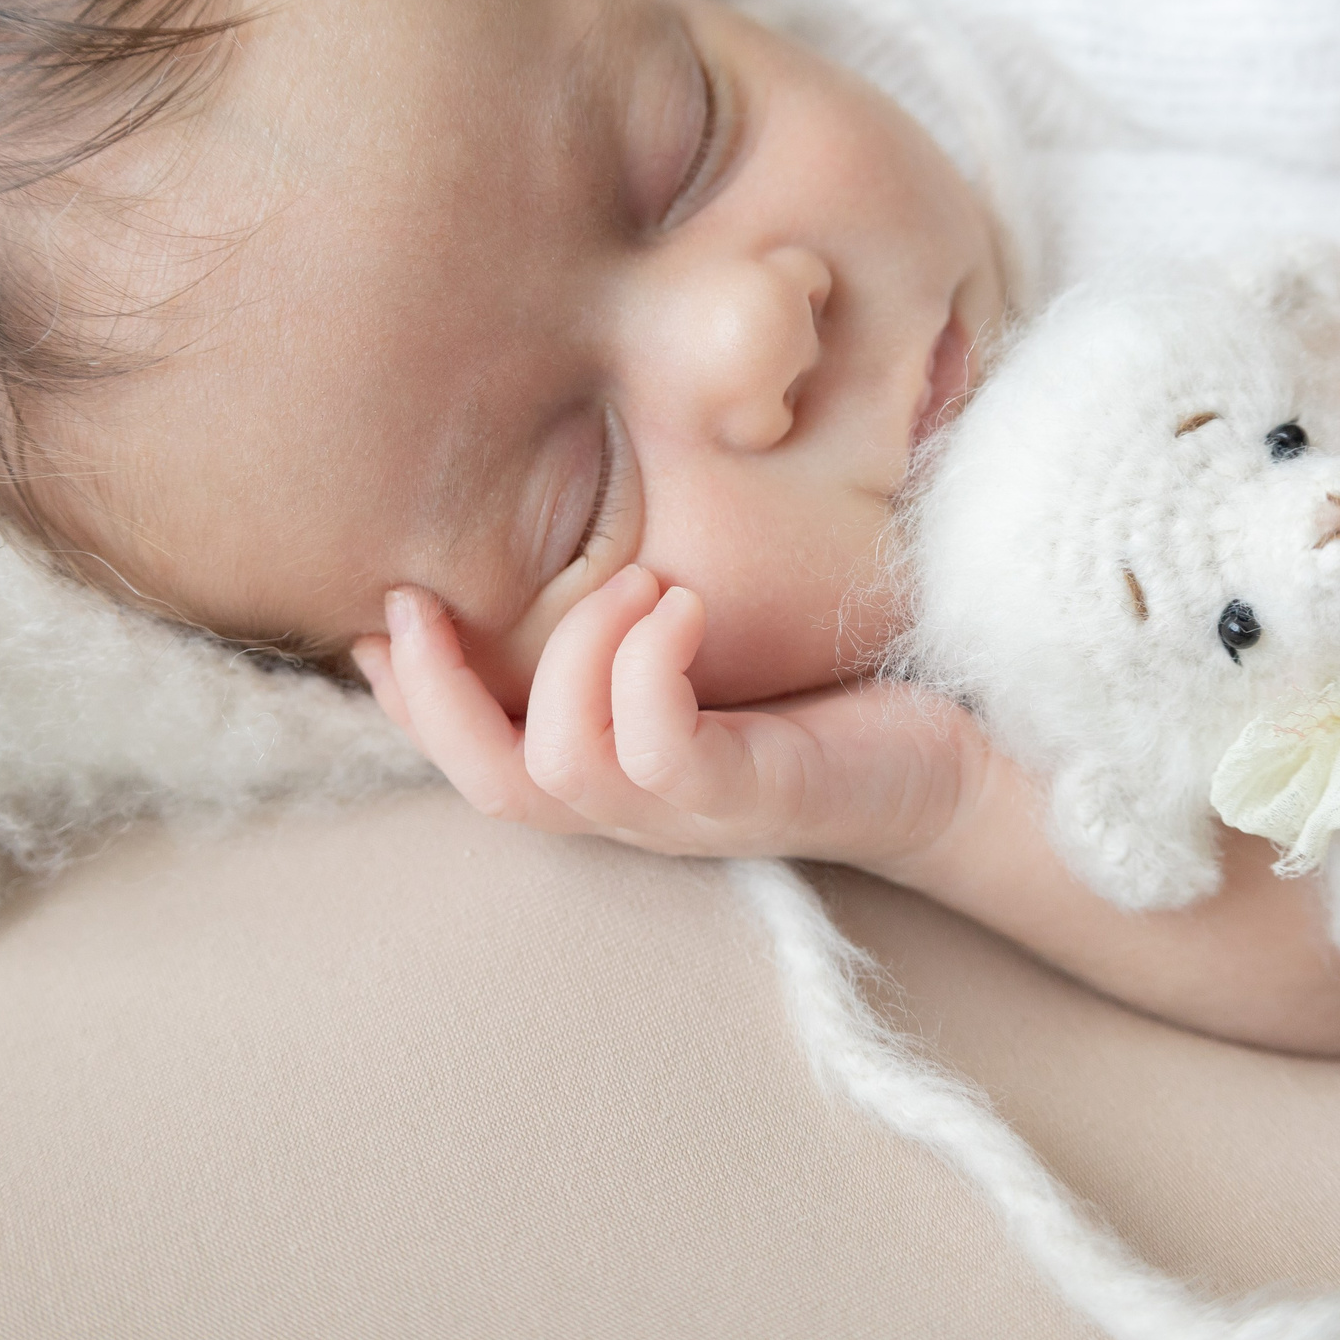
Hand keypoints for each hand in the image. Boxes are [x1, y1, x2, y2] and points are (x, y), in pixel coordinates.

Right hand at [349, 564, 985, 865]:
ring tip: (639, 577)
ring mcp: (688, 812)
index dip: (404, 699)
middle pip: (487, 782)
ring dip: (570, 653)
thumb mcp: (716, 642)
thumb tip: (583, 527)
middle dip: (431, 692)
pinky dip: (642, 669)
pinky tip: (681, 603)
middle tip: (420, 600)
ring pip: (555, 765)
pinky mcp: (747, 798)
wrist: (964, 757)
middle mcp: (635, 807)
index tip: (375, 617)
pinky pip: (650, 751)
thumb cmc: (839, 689)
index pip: (472, 757)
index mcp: (611, 771)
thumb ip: (637, 614)